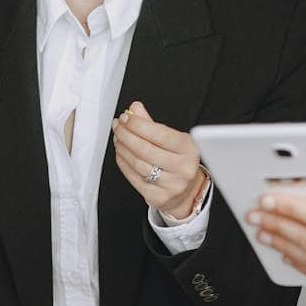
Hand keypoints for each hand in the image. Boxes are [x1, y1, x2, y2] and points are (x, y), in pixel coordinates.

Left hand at [113, 101, 204, 217]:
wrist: (187, 191)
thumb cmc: (179, 161)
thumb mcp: (172, 140)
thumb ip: (152, 124)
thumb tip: (135, 109)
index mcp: (188, 149)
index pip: (159, 133)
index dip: (138, 124)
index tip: (126, 117)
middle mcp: (182, 168)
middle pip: (145, 149)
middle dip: (126, 135)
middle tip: (118, 126)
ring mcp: (171, 185)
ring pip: (137, 164)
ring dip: (123, 148)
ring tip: (118, 138)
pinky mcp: (158, 197)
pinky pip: (134, 178)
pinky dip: (123, 164)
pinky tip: (120, 154)